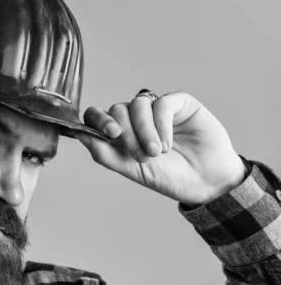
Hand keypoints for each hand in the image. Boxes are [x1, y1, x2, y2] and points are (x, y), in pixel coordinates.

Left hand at [75, 91, 245, 205]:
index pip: (98, 116)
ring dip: (144, 131)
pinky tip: (168, 142)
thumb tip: (78, 134)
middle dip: (126, 133)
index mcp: (120, 133)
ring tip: (156, 152)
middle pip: (117, 110)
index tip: (111, 134)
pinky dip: (161, 124)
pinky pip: (161, 103)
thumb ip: (104, 153)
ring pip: (137, 105)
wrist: (206, 182)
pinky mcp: (179, 103)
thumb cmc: (168, 176)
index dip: (98, 120)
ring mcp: (157, 109)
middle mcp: (136, 118)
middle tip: (141, 154)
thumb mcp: (131, 169)